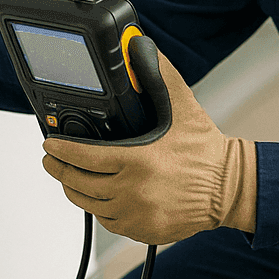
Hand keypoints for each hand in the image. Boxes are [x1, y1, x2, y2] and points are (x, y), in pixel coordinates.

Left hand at [41, 45, 256, 245]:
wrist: (230, 188)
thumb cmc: (205, 150)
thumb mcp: (183, 106)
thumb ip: (158, 74)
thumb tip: (140, 47)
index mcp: (138, 161)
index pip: (85, 157)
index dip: (62, 150)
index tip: (49, 143)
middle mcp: (134, 192)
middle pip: (80, 184)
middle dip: (59, 169)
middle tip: (50, 159)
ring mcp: (137, 216)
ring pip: (90, 206)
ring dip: (75, 190)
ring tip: (69, 177)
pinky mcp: (143, 231)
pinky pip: (108, 222)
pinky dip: (98, 208)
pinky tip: (96, 195)